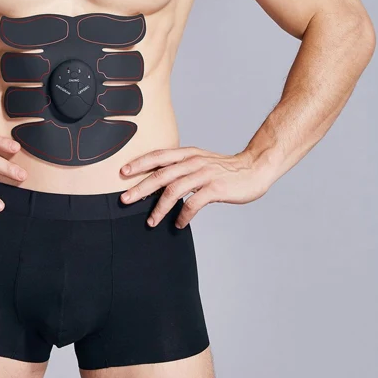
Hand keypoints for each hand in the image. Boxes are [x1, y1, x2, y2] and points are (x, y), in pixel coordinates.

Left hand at [118, 146, 273, 227]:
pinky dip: (183, 215)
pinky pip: (193, 203)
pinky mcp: (215, 188)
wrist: (255, 168)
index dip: (139, 163)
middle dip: (140, 187)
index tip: (122, 173)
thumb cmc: (225, 169)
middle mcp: (193, 162)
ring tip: (150, 221)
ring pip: (174, 190)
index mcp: (188, 154)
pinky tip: (179, 224)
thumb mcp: (200, 161)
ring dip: (159, 208)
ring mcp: (204, 174)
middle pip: (161, 174)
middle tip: (125, 199)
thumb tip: (159, 181)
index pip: (158, 156)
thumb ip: (182, 168)